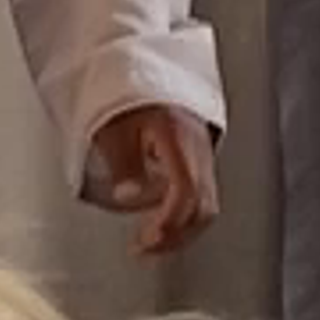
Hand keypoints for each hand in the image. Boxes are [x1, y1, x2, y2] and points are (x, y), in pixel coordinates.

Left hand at [84, 102, 216, 258]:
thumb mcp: (113, 126)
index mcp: (179, 137)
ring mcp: (201, 154)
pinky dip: (181, 216)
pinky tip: (160, 223)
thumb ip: (123, 163)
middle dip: (176, 234)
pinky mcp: (197, 160)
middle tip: (144, 249)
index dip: (170, 219)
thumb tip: (128, 195)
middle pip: (203, 205)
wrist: (138, 70)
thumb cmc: (125, 96)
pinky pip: (199, 195)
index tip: (148, 238)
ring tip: (150, 244)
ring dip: (180, 230)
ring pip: (205, 204)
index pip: (187, 188)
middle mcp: (197, 147)